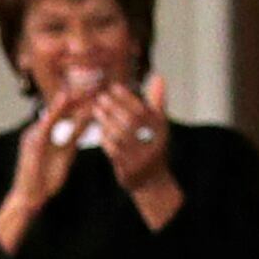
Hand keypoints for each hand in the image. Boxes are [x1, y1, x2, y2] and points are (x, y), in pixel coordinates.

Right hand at [0, 85, 83, 247]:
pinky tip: (66, 98)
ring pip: (54, 111)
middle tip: (96, 80)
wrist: (28, 198)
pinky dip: (55, 110)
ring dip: (69, 96)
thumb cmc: (46, 180)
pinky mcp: (32, 142)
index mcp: (47, 131)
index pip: (65, 110)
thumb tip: (86, 122)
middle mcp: (38, 128)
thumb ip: (74, 137)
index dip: (81, 98)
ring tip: (85, 83)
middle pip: (60, 106)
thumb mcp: (66, 154)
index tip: (98, 88)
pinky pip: (46, 122)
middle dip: (78, 93)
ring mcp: (34, 134)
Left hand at [96, 73, 178, 217]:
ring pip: (120, 136)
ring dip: (106, 121)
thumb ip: (157, 102)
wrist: (152, 181)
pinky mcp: (129, 170)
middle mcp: (154, 143)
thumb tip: (159, 77)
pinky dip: (105, 138)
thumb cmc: (152, 145)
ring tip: (97, 110)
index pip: (142, 109)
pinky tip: (100, 130)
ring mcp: (141, 158)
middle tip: (100, 98)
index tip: (113, 87)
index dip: (126, 97)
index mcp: (161, 130)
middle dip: (114, 107)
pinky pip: (113, 151)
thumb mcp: (159, 124)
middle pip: (130, 122)